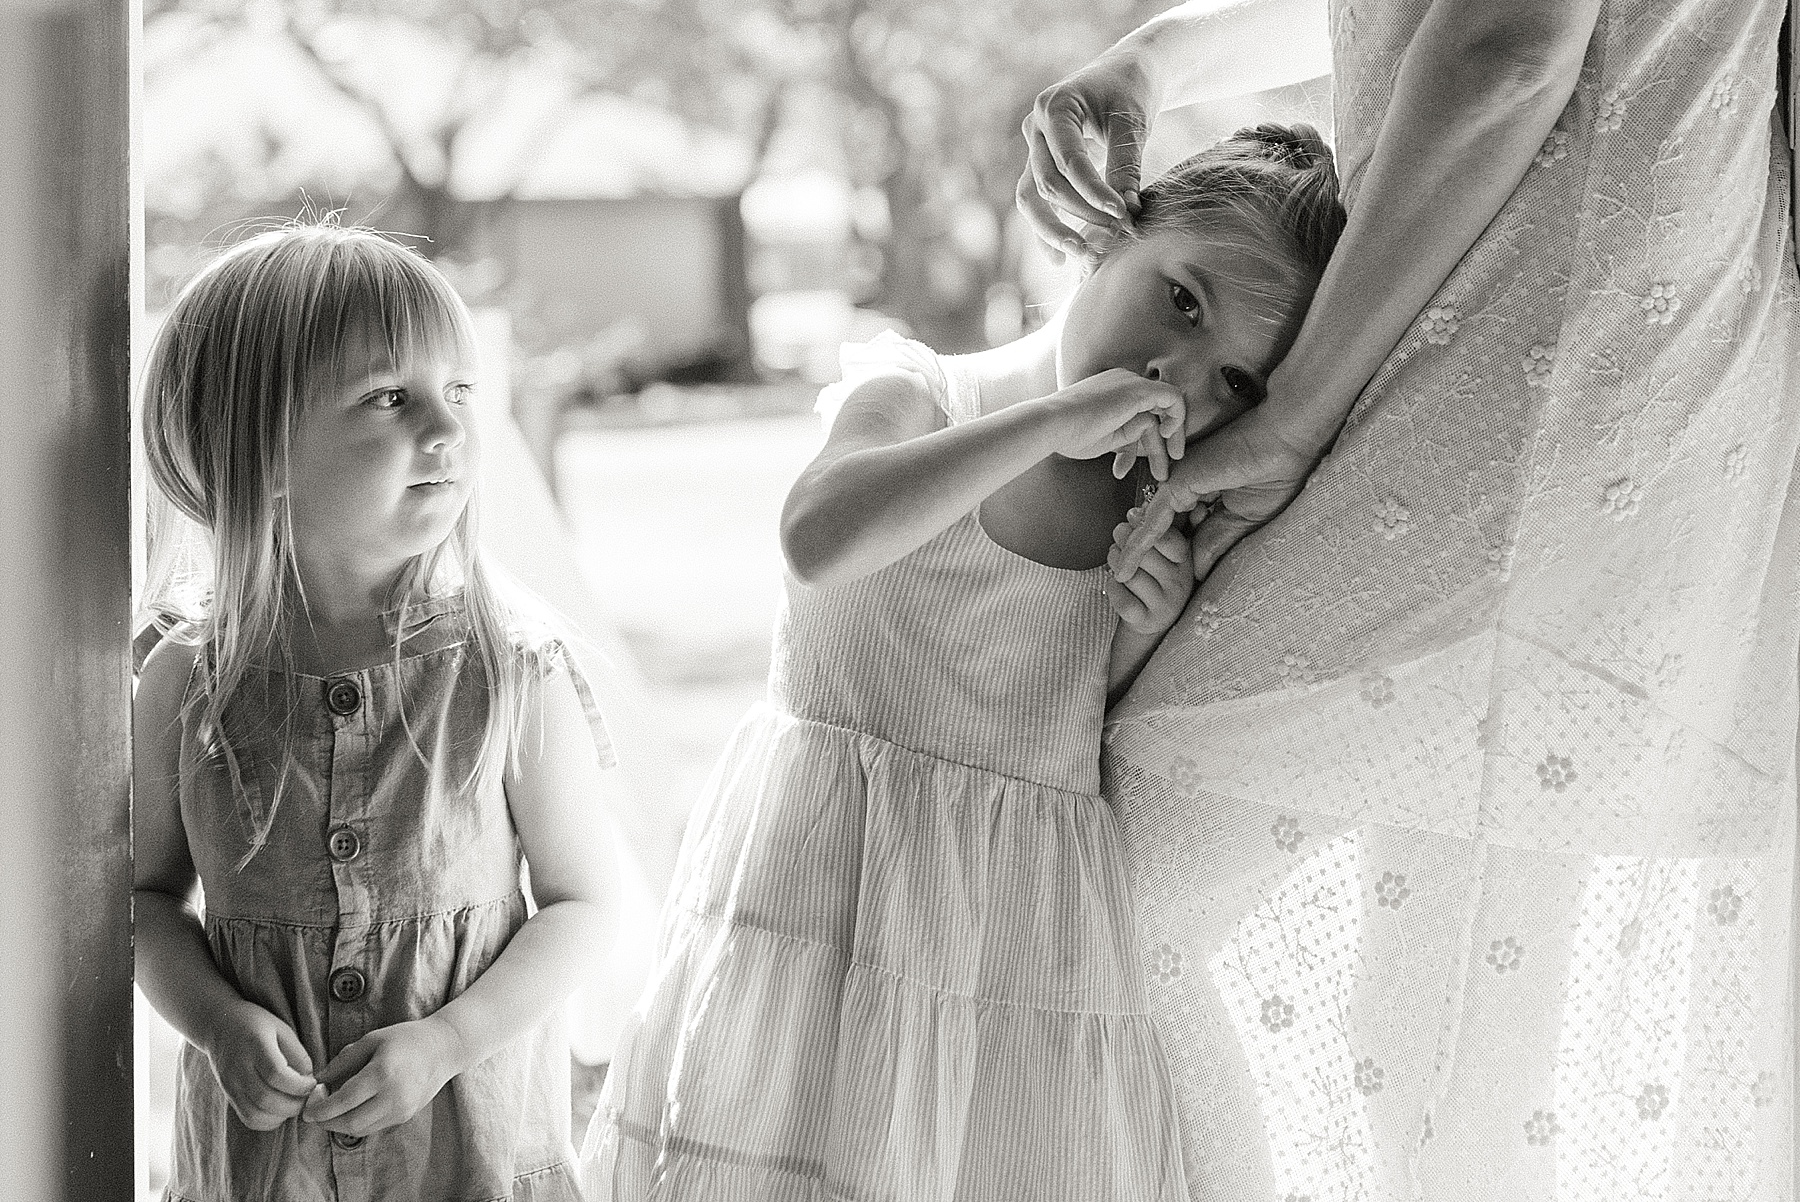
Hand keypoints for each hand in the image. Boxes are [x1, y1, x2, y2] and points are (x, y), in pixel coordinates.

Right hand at [201, 1001, 316, 1130]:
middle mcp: (240, 1069)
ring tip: (295, 1104)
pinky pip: (247, 1118)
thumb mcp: (282, 1029)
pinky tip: (280, 1112)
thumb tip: (309, 1079)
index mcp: (255, 1046)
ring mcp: (231, 1085)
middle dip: (293, 1104)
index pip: (276, 1074)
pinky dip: (267, 1122)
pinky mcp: (229, 1095)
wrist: (218, 1025)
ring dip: (281, 1115)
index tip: (312, 1083)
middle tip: (308, 1098)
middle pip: (266, 1098)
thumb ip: (297, 1053)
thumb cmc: (256, 1024)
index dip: (299, 1085)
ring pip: (255, 1113)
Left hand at [302, 1016, 463, 1136]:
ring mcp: (401, 1109)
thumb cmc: (406, 1039)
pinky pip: (374, 1126)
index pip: (343, 1101)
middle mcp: (393, 1096)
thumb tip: (318, 1080)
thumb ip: (343, 1061)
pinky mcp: (405, 1116)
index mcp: (382, 1073)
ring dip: (340, 1125)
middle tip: (316, 1112)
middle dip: (327, 1122)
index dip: (321, 1109)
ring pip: (361, 1129)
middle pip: (350, 1123)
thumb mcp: (372, 1040)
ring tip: (332, 1110)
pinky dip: (357, 1122)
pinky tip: (352, 1109)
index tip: (307, 1109)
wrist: (444, 1048)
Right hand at [1017, 49, 1154, 257]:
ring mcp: (1032, 148)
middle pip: (1048, 183)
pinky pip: (1034, 202)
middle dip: (1081, 212)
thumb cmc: (1130, 93)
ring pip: (1031, 197)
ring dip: (1055, 230)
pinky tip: (1060, 260)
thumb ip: (1126, 166)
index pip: (1070, 162)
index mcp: (1053, 107)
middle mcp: (1034, 128)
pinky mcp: (1038, 165)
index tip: (1123, 215)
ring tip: (1082, 254)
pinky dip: (1045, 230)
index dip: (1094, 193)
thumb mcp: (1132, 124)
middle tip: (1115, 233)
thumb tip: (1127, 214)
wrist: (1123, 76)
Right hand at [1037, 368, 1185, 478]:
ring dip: (1165, 445)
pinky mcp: (1138, 390)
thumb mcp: (1104, 438)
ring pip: (1163, 412)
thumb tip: (1140, 442)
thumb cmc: (1068, 434)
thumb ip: (1125, 436)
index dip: (1147, 439)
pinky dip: (1176, 420)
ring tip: (1161, 472)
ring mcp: (1131, 383)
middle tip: (1166, 468)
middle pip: (1155, 411)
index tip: (1147, 461)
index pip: (1140, 413)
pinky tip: (1168, 439)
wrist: (1051, 425)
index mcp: (1112, 391)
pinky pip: (1172, 399)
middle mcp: (1124, 382)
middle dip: (1163, 443)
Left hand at [1103, 518, 1194, 634]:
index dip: (1146, 527)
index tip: (1131, 516)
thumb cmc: (1152, 577)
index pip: (1171, 541)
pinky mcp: (1147, 621)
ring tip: (1114, 559)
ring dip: (1115, 563)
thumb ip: (1159, 529)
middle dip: (1124, 540)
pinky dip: (1113, 589)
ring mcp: (1165, 605)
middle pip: (1146, 555)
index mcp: (1186, 561)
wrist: (1150, 620)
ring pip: (1132, 576)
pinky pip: (1123, 600)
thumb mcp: (1163, 552)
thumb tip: (1144, 504)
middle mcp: (1180, 583)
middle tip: (1117, 534)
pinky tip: (1115, 583)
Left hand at [1111, 405, 1317, 581]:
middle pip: (1165, 531)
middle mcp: (1187, 489)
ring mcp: (1178, 487)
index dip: (1176, 554)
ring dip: (1136, 556)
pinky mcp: (1175, 487)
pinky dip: (1137, 549)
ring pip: (1152, 530)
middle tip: (1128, 581)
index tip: (1162, 580)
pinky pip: (1152, 525)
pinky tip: (1123, 571)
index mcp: (1206, 493)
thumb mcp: (1245, 519)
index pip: (1185, 530)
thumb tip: (1198, 574)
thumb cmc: (1275, 473)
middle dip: (1151, 557)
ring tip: (1119, 580)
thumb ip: (1217, 541)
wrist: (1282, 441)